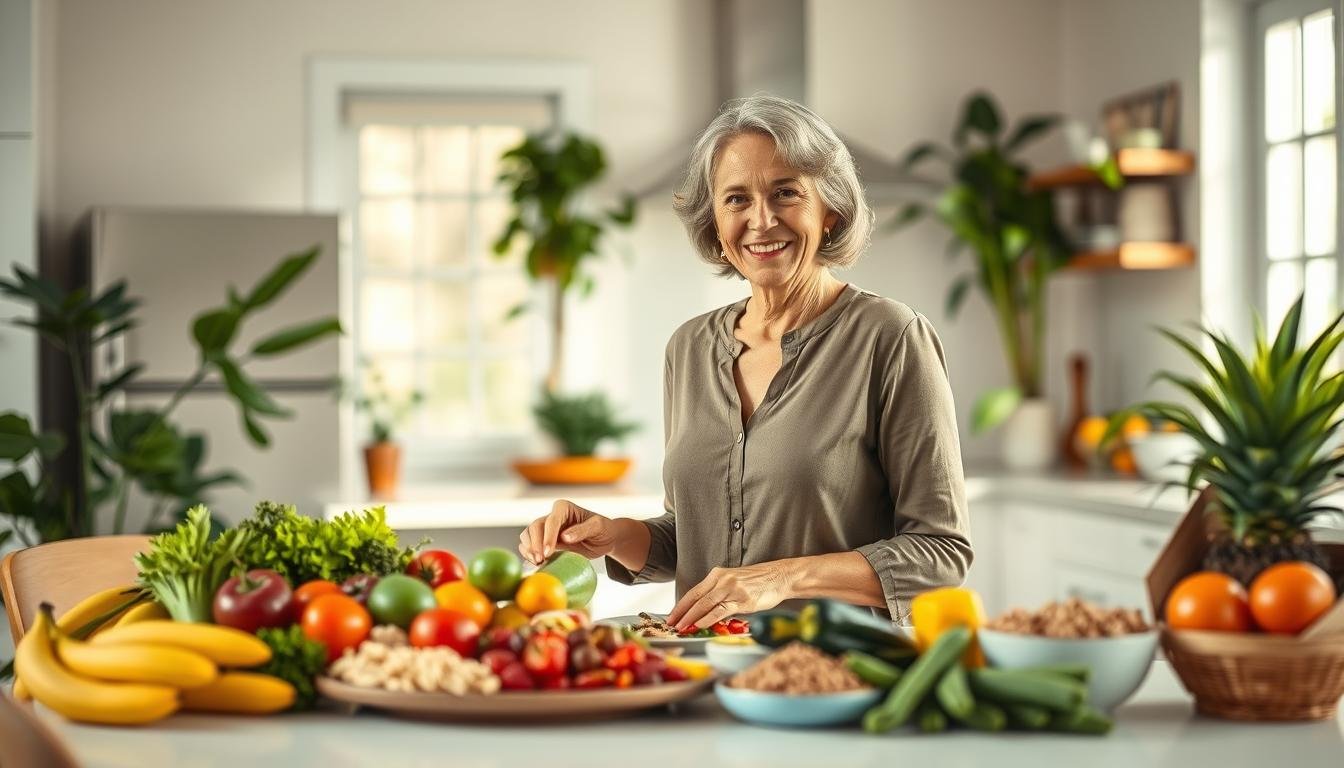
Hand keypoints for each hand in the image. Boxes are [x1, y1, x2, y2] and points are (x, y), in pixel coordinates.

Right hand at [518, 499, 616, 565]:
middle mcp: (552, 516)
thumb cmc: (603, 529)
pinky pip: (529, 545)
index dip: (548, 536)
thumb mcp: (598, 527)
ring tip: (536, 562)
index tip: (548, 552)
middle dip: (535, 543)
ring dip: (528, 548)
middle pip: (535, 527)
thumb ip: (583, 530)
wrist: (604, 539)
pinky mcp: (544, 541)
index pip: (551, 520)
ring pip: (528, 535)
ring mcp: (546, 529)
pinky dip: (527, 553)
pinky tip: (535, 563)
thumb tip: (564, 537)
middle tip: (539, 560)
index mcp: (564, 508)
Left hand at [666, 562, 794, 632]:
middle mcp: (722, 580)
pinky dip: (708, 618)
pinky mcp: (742, 600)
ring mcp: (732, 589)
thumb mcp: (734, 582)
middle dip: (681, 613)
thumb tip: (705, 612)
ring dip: (691, 618)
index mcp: (718, 574)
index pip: (694, 592)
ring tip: (682, 628)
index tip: (671, 616)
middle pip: (696, 598)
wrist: (780, 576)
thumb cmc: (758, 581)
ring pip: (705, 604)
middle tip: (671, 624)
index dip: (681, 605)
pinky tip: (700, 625)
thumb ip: (719, 594)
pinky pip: (720, 610)